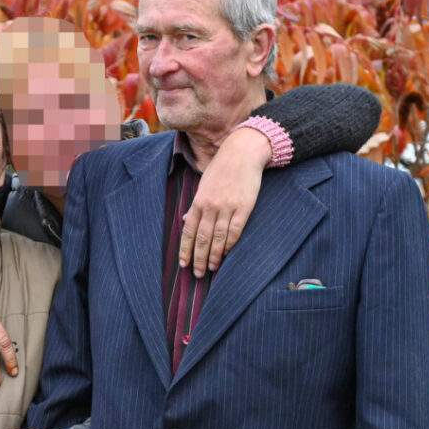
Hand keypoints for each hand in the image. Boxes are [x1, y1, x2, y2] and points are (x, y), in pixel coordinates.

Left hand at [178, 125, 272, 277]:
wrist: (242, 153)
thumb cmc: (221, 169)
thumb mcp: (204, 185)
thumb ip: (196, 205)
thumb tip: (186, 222)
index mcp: (198, 201)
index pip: (188, 231)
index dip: (185, 250)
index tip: (183, 264)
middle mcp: (210, 206)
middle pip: (203, 239)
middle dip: (199, 259)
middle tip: (198, 275)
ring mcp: (227, 207)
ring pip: (219, 239)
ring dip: (214, 256)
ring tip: (211, 269)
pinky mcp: (244, 208)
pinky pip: (235, 231)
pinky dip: (230, 245)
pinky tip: (227, 255)